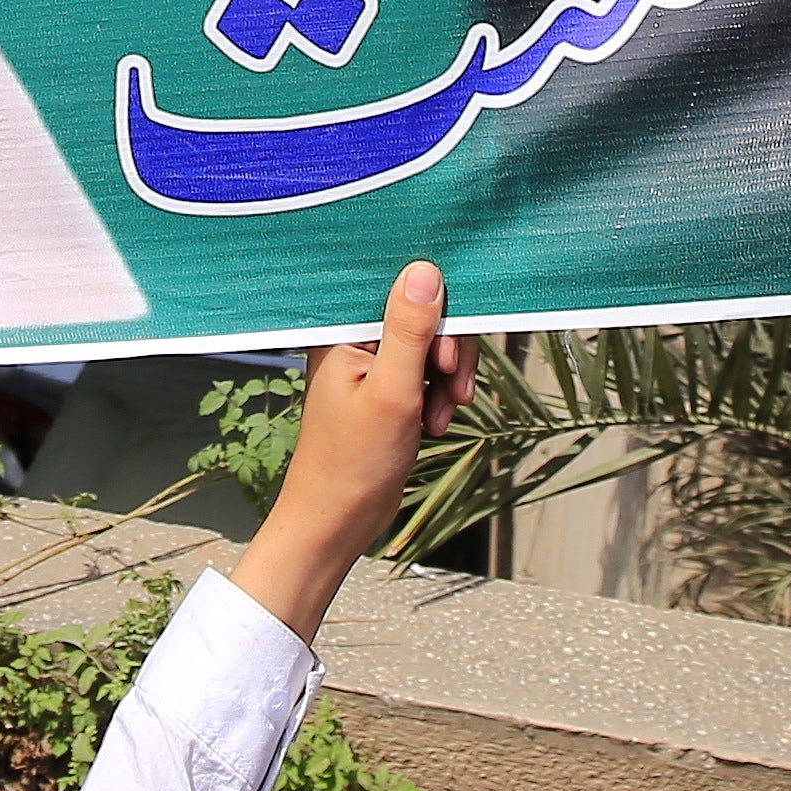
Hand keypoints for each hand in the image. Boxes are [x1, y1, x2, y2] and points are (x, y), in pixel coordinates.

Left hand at [235, 261, 475, 641]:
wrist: (338, 520)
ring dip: (448, 381)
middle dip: (448, 354)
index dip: (437, 315)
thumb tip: (424, 270)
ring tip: (441, 417)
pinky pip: (427, 376)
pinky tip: (435, 424)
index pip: (404, 292)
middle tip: (452, 388)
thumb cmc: (353, 460)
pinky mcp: (386, 390)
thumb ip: (409, 330)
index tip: (445, 357)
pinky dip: (439, 397)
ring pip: (432, 349)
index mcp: (344, 330)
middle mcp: (355, 340)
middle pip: (425, 318)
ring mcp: (371, 366)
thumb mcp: (392, 390)